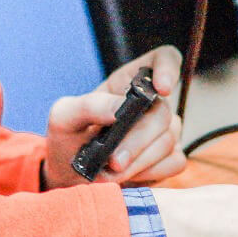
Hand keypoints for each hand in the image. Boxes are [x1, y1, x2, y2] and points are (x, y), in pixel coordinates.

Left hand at [43, 46, 183, 188]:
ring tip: (109, 172)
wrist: (70, 178)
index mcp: (128, 82)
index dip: (168, 68)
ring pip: (167, 141)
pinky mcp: (170, 158)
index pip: (163, 59)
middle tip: (113, 161)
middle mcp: (152, 103)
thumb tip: (118, 108)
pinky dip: (148, 173)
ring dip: (137, 162)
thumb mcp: (64, 118)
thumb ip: (88, 106)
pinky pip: (173, 162)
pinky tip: (127, 177)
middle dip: (137, 141)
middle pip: (163, 112)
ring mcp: (165, 130)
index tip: (162, 88)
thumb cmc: (67, 140)